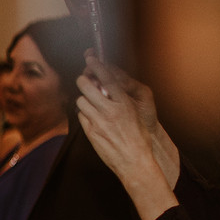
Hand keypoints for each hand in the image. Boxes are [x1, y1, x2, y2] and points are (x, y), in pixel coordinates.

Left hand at [80, 53, 179, 183]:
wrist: (134, 161)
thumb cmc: (139, 138)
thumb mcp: (135, 114)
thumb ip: (121, 101)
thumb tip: (109, 89)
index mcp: (124, 104)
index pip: (108, 79)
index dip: (97, 66)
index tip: (91, 58)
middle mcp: (110, 110)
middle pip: (86, 86)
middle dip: (83, 81)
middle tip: (84, 80)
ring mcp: (98, 121)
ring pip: (80, 101)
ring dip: (84, 100)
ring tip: (91, 103)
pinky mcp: (90, 132)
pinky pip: (81, 116)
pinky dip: (84, 114)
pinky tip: (91, 118)